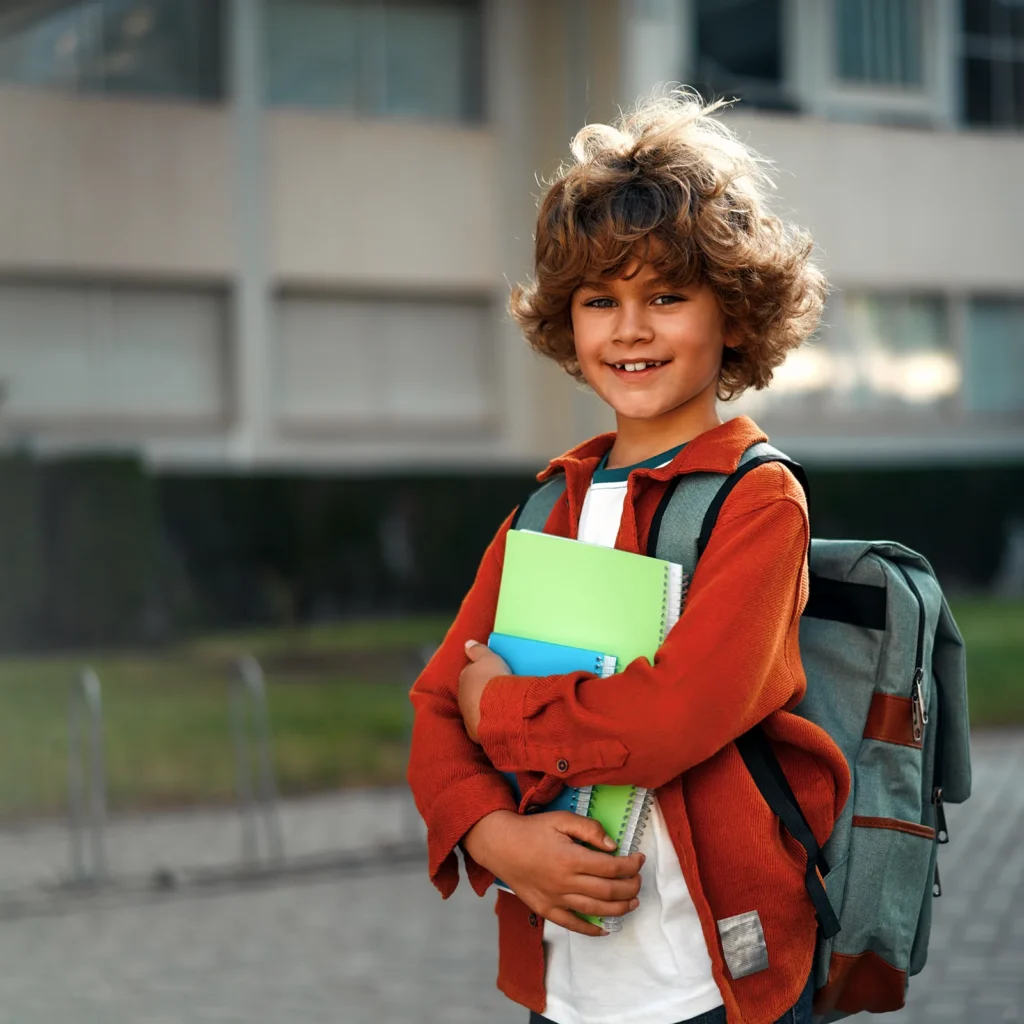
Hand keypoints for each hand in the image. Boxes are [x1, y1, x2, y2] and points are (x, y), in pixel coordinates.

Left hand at [458, 640, 509, 741]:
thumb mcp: (489, 658)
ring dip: (484, 708)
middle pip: (471, 692)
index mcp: (464, 678)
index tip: (491, 674)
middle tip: (498, 691)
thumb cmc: (493, 680)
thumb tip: (467, 643)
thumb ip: (478, 650)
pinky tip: (500, 722)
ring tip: (501, 707)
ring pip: (476, 710)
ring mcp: (467, 717)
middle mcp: (461, 698)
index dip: (480, 673)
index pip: (470, 673)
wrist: (498, 710)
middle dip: (481, 692)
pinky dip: (489, 723)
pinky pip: (483, 726)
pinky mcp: (475, 734)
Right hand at [463, 809, 643, 936]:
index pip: (611, 867)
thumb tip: (613, 846)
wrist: (501, 845)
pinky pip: (572, 925)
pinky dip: (591, 929)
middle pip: (608, 891)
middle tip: (638, 881)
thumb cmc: (532, 830)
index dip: (630, 865)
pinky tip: (604, 928)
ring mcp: (556, 899)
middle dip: (630, 887)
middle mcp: (566, 882)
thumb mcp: (562, 819)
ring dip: (619, 908)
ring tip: (632, 902)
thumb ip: (589, 829)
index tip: (639, 859)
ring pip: (595, 909)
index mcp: (571, 858)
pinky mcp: (546, 909)